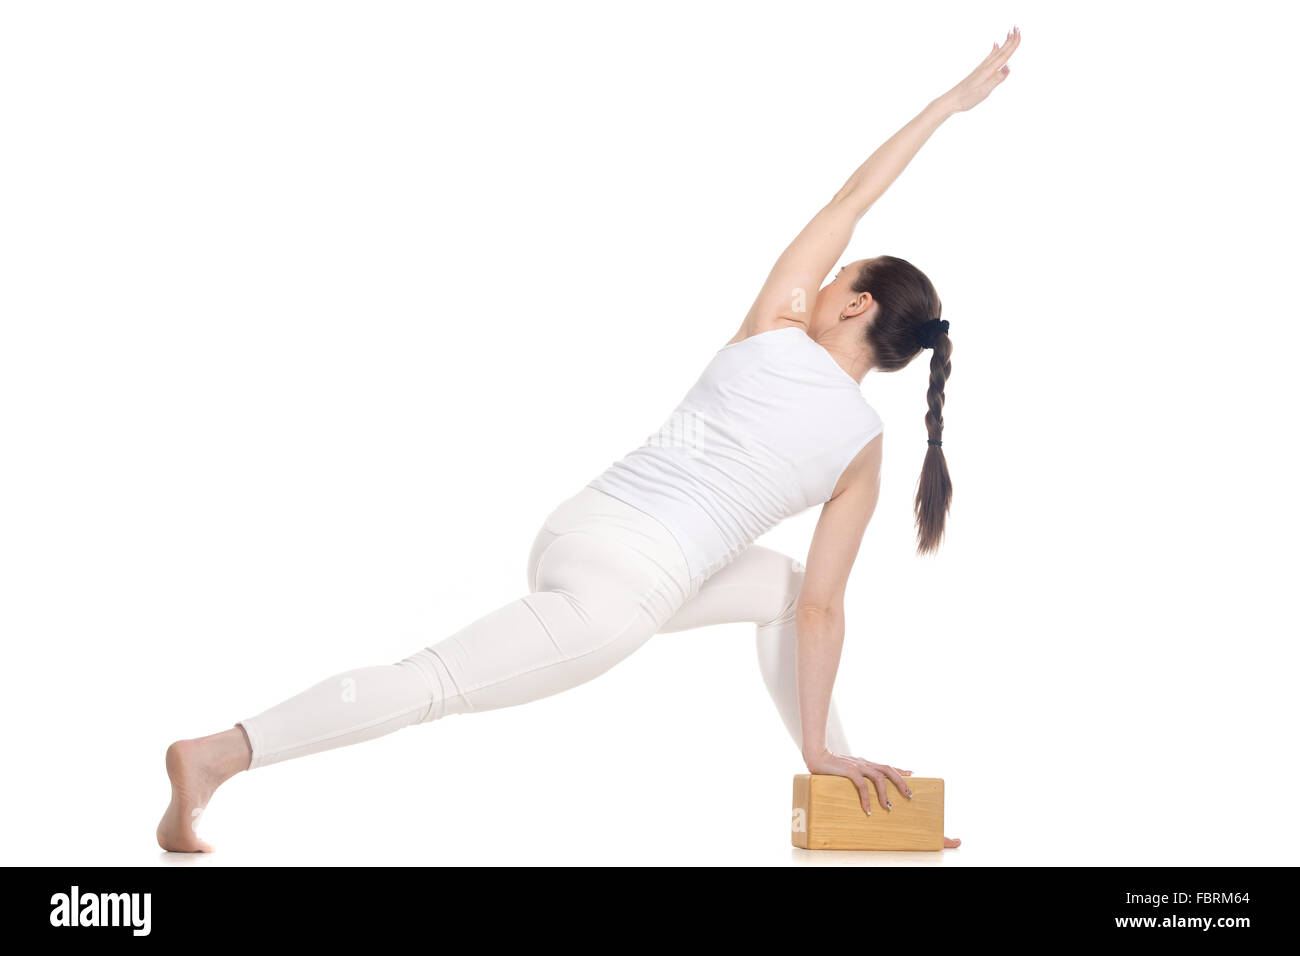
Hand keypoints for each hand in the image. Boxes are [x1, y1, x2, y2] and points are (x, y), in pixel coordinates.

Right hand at [804, 750, 961, 847]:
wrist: (815, 755)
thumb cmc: (828, 764)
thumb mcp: (846, 768)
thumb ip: (855, 774)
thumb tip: (860, 784)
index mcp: (865, 763)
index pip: (887, 765)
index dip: (900, 770)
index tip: (912, 774)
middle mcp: (864, 763)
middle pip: (888, 770)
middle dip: (901, 782)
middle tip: (909, 795)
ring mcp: (858, 766)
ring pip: (879, 778)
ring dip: (885, 793)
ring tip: (888, 807)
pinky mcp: (849, 771)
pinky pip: (862, 786)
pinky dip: (866, 798)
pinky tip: (868, 809)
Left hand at [940, 25, 1020, 113]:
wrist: (951, 100)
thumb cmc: (966, 98)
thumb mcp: (984, 91)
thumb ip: (997, 79)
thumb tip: (1009, 66)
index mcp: (988, 71)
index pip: (1004, 56)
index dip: (1012, 45)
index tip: (1019, 34)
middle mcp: (985, 67)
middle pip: (1001, 51)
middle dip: (1010, 40)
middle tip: (1017, 28)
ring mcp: (981, 68)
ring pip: (996, 53)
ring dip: (1004, 43)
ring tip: (1009, 34)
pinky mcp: (978, 72)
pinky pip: (989, 57)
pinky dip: (994, 50)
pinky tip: (995, 46)